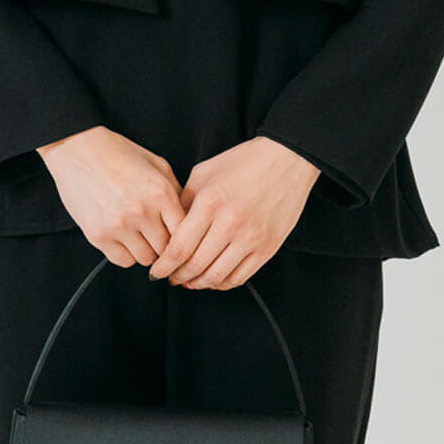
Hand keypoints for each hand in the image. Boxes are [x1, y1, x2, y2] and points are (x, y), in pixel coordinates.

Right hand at [37, 125, 186, 265]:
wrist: (78, 149)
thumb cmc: (118, 154)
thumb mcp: (158, 166)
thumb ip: (176, 194)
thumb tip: (189, 222)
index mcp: (161, 193)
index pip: (184, 234)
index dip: (184, 239)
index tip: (180, 241)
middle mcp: (141, 211)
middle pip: (166, 250)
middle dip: (164, 246)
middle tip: (157, 238)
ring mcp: (119, 225)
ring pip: (145, 259)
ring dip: (145, 251)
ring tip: (139, 235)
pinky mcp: (98, 235)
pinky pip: (122, 260)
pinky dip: (125, 253)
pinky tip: (123, 238)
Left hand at [148, 137, 320, 288]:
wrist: (287, 160)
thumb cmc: (244, 163)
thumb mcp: (203, 174)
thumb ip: (184, 203)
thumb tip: (169, 231)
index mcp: (210, 204)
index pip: (178, 248)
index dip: (163, 266)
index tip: (157, 271)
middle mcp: (230, 224)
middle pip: (195, 266)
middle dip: (177, 276)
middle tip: (171, 277)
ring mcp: (251, 239)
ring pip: (216, 277)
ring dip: (198, 283)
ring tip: (190, 280)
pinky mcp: (267, 248)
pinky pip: (239, 277)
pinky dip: (222, 283)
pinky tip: (214, 278)